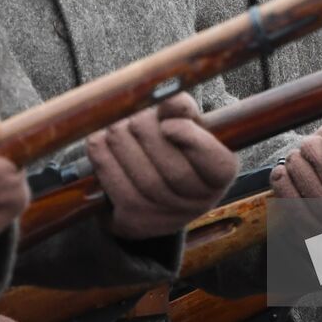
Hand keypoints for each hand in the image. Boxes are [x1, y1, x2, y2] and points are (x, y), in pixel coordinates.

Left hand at [86, 92, 237, 239]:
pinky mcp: (134, 220)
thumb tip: (170, 101)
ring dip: (122, 141)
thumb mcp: (185, 126)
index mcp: (219, 175)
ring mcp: (166, 216)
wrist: (149, 195)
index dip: (189, 140)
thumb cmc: (173, 149)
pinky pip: (116, 184)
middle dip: (147, 134)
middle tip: (134, 115)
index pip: (214, 162)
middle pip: (173, 169)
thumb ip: (182, 111)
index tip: (167, 123)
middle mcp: (199, 202)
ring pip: (142, 176)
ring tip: (117, 124)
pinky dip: (103, 156)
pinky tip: (101, 140)